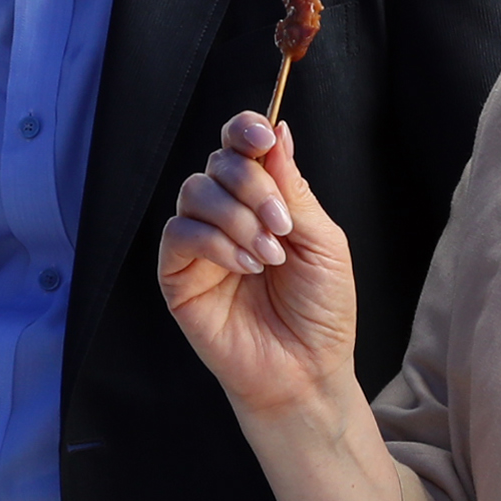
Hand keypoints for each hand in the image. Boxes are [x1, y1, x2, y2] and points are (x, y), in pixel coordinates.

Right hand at [159, 112, 358, 422]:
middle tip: (281, 224)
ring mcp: (200, 245)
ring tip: (268, 256)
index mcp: (263, 201)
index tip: (262, 135)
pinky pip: (179, 234)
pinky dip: (214, 242)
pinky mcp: (178, 275)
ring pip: (195, 192)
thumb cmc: (320, 312)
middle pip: (218, 163)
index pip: (241, 148)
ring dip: (236, 217)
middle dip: (251, 184)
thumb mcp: (323, 242)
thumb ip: (294, 189)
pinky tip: (245, 266)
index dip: (245, 130)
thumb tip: (276, 130)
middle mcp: (227, 215)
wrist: (306, 370)